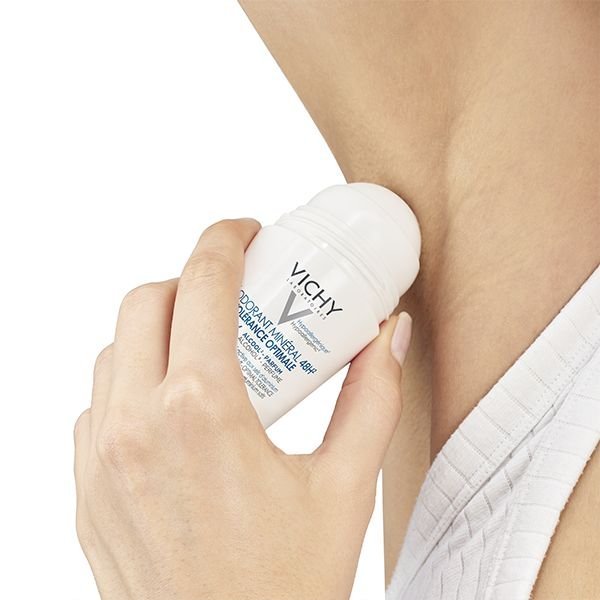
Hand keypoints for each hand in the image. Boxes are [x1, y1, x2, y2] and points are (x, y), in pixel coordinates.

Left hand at [74, 218, 411, 599]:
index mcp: (202, 411)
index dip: (224, 240)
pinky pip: (97, 405)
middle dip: (189, 279)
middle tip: (232, 293)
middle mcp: (136, 425)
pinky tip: (173, 404)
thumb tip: (388, 336)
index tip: (245, 234)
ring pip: (113, 351)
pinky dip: (130, 381)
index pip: (202, 282)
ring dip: (157, 330)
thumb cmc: (288, 584)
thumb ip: (372, 397)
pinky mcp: (86, 490)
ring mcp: (100, 459)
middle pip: (147, 302)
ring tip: (205, 347)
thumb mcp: (346, 484)